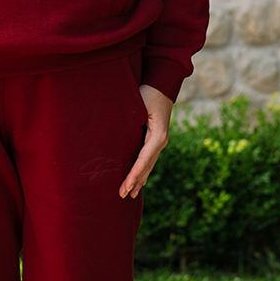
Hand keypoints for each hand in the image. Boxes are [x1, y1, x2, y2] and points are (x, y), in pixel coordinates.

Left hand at [120, 84, 172, 198]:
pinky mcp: (156, 138)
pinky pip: (149, 158)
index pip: (143, 161)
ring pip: (149, 165)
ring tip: (131, 194)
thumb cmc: (149, 93)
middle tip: (122, 196)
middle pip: (146, 166)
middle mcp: (160, 141)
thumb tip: (117, 138)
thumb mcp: (139, 105)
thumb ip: (131, 123)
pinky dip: (143, 170)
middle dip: (135, 182)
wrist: (162, 85)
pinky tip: (140, 179)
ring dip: (140, 179)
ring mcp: (160, 141)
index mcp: (157, 136)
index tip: (125, 187)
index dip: (133, 175)